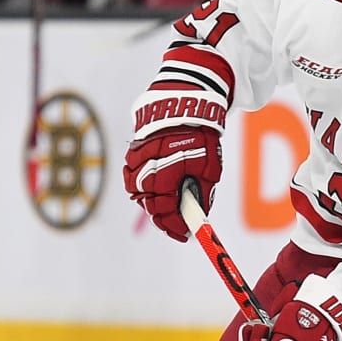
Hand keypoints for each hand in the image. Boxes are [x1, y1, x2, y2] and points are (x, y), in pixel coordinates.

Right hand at [123, 124, 220, 241]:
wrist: (182, 105)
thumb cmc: (200, 136)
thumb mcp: (209, 168)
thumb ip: (202, 194)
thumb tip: (198, 215)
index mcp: (166, 176)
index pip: (167, 212)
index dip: (176, 227)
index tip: (185, 235)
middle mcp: (146, 172)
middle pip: (151, 207)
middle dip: (165, 219)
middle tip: (177, 226)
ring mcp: (136, 163)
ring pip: (139, 195)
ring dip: (153, 204)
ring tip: (167, 208)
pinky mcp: (132, 154)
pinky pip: (133, 179)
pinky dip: (142, 188)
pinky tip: (154, 190)